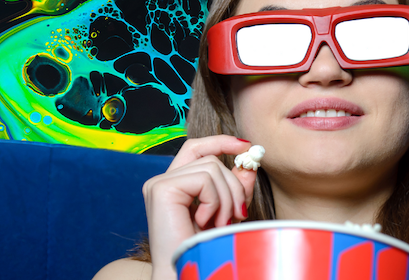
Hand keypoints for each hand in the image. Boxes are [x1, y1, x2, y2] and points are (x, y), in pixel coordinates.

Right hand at [143, 135, 257, 279]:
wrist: (185, 274)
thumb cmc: (205, 249)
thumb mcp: (227, 212)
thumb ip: (236, 187)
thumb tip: (249, 164)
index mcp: (175, 185)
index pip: (197, 148)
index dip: (221, 142)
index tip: (246, 146)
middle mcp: (163, 181)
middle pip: (211, 159)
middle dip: (234, 185)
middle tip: (239, 213)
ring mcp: (159, 184)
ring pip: (212, 167)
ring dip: (226, 198)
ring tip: (220, 223)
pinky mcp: (161, 189)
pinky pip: (204, 178)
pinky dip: (214, 201)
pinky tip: (205, 222)